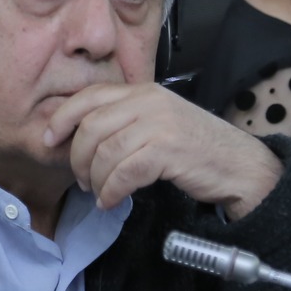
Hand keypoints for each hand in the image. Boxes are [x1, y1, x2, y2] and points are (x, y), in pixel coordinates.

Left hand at [42, 82, 282, 215]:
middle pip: (91, 127)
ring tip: (101, 194)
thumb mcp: (159, 122)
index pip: (90, 96)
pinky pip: (124, 173)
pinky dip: (112, 191)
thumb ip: (126, 121)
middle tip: (82, 179)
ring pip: (105, 153)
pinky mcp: (169, 150)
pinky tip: (113, 200)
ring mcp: (161, 124)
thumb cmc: (198, 149)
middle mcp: (150, 102)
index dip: (63, 118)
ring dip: (96, 180)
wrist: (241, 166)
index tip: (50, 139)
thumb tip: (81, 136)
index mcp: (144, 91)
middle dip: (78, 158)